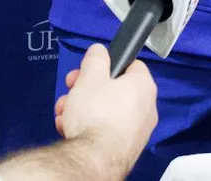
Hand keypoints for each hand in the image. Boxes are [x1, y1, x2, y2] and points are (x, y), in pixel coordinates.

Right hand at [53, 44, 156, 179]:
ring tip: (64, 112)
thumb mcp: (90, 76)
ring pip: (105, 111)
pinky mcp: (124, 149)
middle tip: (70, 89)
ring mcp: (136, 132)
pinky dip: (88, 127)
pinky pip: (105, 131)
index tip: (88, 69)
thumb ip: (96, 59)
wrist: (94, 159)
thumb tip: (99, 51)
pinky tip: (69, 128)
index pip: (130, 64)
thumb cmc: (96, 114)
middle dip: (86, 88)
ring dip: (82, 108)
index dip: (106, 64)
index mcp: (143, 86)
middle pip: (113, 89)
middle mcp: (146, 109)